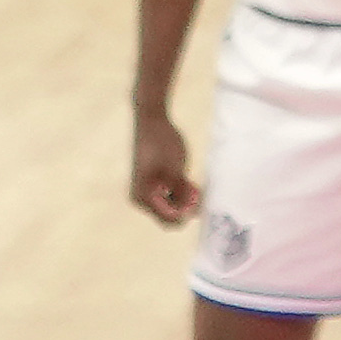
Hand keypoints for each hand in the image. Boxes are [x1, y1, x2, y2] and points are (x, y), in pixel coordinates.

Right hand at [133, 108, 199, 224]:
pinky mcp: (155, 186)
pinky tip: (190, 183)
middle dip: (187, 207)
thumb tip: (189, 214)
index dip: (186, 212)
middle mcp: (142, 198)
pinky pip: (171, 198)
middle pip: (170, 216)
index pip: (169, 218)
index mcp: (143, 196)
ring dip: (186, 200)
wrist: (152, 121)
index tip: (198, 197)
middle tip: (197, 190)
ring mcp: (148, 193)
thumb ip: (181, 194)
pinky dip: (182, 194)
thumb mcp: (175, 170)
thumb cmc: (161, 143)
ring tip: (193, 184)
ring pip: (172, 207)